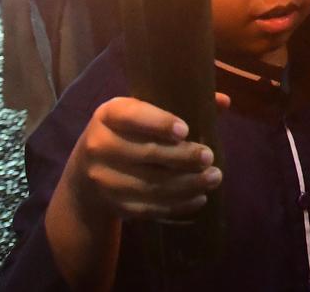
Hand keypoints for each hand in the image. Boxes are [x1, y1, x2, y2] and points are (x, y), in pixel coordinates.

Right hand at [64, 96, 225, 222]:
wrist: (86, 174)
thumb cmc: (128, 134)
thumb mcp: (142, 113)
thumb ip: (181, 104)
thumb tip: (224, 101)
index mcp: (109, 115)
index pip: (132, 116)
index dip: (159, 123)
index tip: (185, 130)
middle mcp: (100, 145)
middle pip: (147, 154)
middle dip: (183, 157)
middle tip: (210, 157)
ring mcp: (104, 178)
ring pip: (151, 185)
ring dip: (188, 184)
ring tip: (214, 178)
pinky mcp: (114, 204)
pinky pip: (149, 208)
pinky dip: (178, 205)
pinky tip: (199, 198)